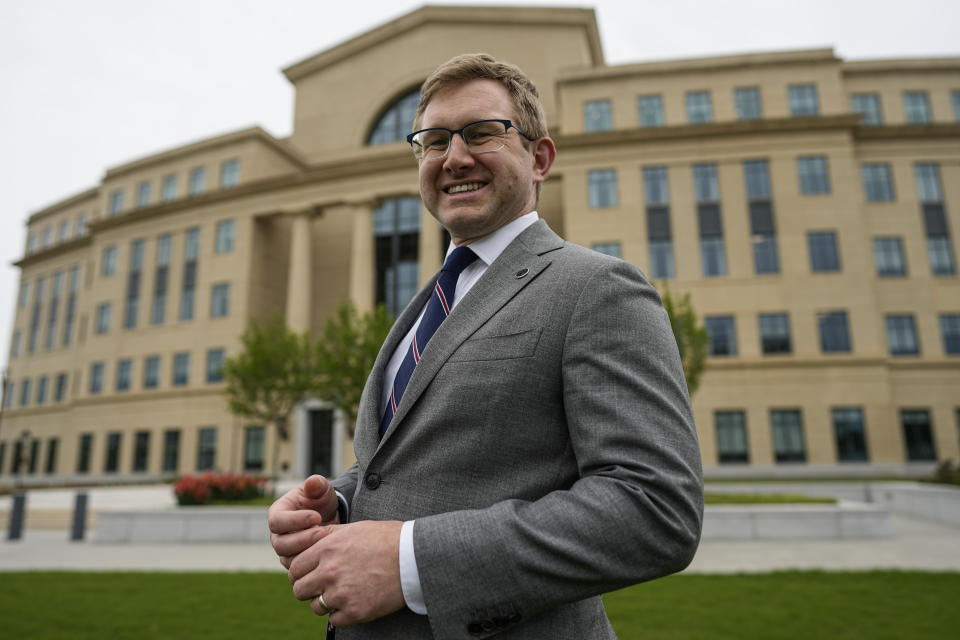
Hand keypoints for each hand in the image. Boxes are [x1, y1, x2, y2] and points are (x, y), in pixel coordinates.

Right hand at [268, 475, 340, 568]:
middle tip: (322, 533)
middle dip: (302, 539)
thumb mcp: (321, 489)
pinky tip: (327, 554)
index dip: (295, 520)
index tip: (316, 517)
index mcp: (278, 513)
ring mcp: (286, 550)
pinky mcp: (296, 562)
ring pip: (289, 559)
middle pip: (281, 544)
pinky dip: (312, 562)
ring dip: (307, 553)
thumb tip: (312, 482)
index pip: (277, 521)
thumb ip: (317, 485)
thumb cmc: (320, 500)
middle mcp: (277, 534)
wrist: (329, 516)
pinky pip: (299, 568)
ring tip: (326, 543)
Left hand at [288, 520, 404, 626]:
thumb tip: (311, 538)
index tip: (309, 575)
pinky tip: (352, 603)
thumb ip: (329, 535)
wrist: (413, 557)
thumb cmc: (387, 539)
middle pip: (300, 589)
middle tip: (321, 587)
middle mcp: (330, 571)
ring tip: (340, 595)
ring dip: (324, 602)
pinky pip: (334, 620)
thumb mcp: (354, 529)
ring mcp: (341, 593)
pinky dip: (341, 614)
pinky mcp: (355, 611)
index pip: (295, 568)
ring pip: (316, 606)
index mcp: (327, 548)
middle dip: (309, 589)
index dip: (301, 573)